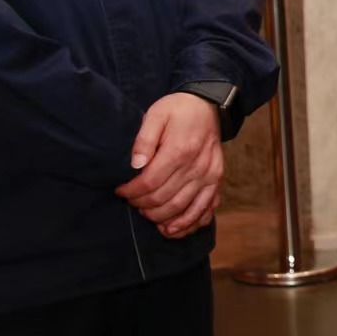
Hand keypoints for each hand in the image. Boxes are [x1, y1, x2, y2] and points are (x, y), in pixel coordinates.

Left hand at [116, 92, 224, 238]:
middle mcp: (197, 167)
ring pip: (182, 209)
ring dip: (161, 218)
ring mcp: (209, 177)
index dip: (131, 192)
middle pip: (164, 199)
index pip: (150, 183)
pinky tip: (172, 229)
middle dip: (142, 206)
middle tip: (131, 202)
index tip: (120, 190)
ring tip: (146, 215)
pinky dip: (188, 224)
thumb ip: (144, 139)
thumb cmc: (178, 110)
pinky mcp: (216, 181)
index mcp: (179, 151)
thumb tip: (135, 165)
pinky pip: (204, 210)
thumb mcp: (156, 115)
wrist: (209, 106)